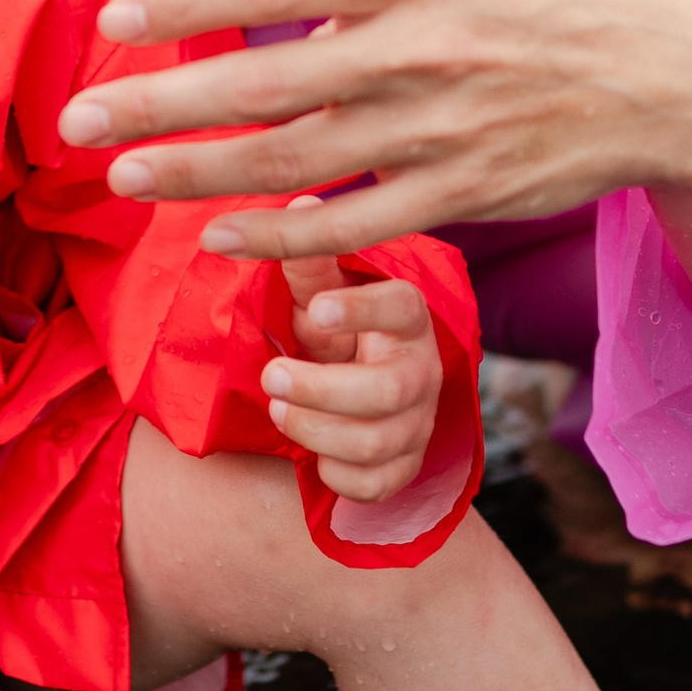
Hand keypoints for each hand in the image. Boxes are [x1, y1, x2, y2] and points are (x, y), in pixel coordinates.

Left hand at [59, 0, 691, 270]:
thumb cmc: (545, 4)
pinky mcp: (463, 194)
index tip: (115, 20)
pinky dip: (280, 236)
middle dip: (160, 106)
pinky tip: (221, 235)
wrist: (670, 75)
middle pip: (264, 83)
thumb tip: (275, 30)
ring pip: (293, 162)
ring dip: (197, 176)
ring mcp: (441, 128)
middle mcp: (421, 44)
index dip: (189, 2)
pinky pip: (352, 223)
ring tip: (124, 179)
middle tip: (78, 121)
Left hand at [259, 203, 442, 504]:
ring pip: (378, 440)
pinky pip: (377, 484)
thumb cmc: (333, 332)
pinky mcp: (406, 466)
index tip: (317, 312)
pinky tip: (313, 454)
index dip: (362, 311)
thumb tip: (298, 206)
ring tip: (277, 410)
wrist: (352, 391)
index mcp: (404, 318)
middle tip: (270, 375)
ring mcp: (418, 422)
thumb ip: (309, 264)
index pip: (401, 307)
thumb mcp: (319, 296)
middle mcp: (421, 370)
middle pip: (388, 390)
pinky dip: (338, 474)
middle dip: (321, 388)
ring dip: (316, 429)